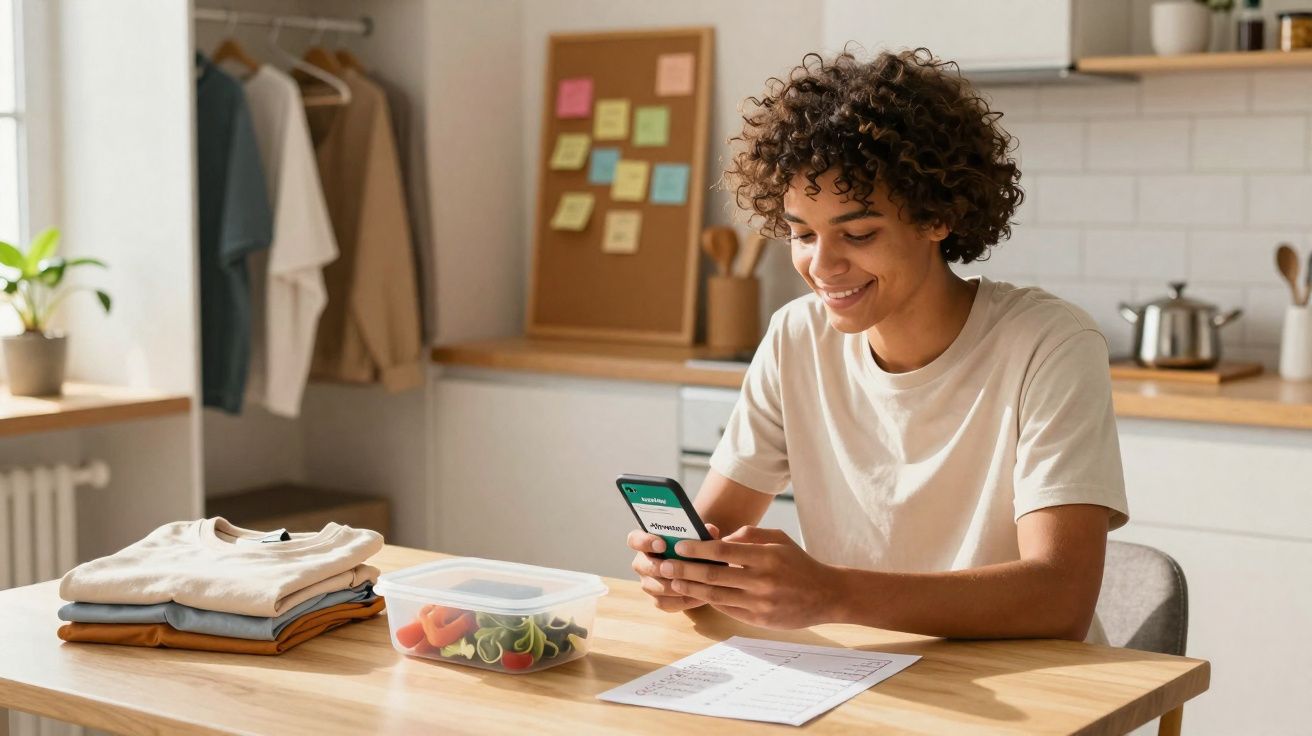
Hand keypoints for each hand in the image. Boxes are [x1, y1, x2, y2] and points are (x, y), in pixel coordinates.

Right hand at [628, 524, 721, 612]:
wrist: (702, 571)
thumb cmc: (696, 550)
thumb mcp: (700, 539)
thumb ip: (703, 534)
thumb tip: (710, 530)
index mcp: (648, 542)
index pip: (634, 539)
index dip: (645, 542)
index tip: (662, 544)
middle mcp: (643, 562)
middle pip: (640, 565)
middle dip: (658, 567)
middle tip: (675, 568)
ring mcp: (648, 582)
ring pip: (651, 586)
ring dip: (671, 586)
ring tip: (691, 584)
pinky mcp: (658, 599)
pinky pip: (663, 603)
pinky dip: (681, 601)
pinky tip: (698, 597)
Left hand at [660, 526, 841, 629]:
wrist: (827, 595)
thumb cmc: (799, 563)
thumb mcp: (778, 539)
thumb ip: (748, 535)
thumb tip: (719, 539)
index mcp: (765, 556)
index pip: (723, 552)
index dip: (698, 549)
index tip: (680, 545)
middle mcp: (761, 581)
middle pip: (714, 575)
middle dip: (685, 569)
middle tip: (665, 564)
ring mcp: (760, 603)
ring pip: (716, 595)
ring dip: (692, 588)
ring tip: (673, 580)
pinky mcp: (759, 619)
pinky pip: (728, 609)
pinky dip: (710, 600)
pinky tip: (696, 593)